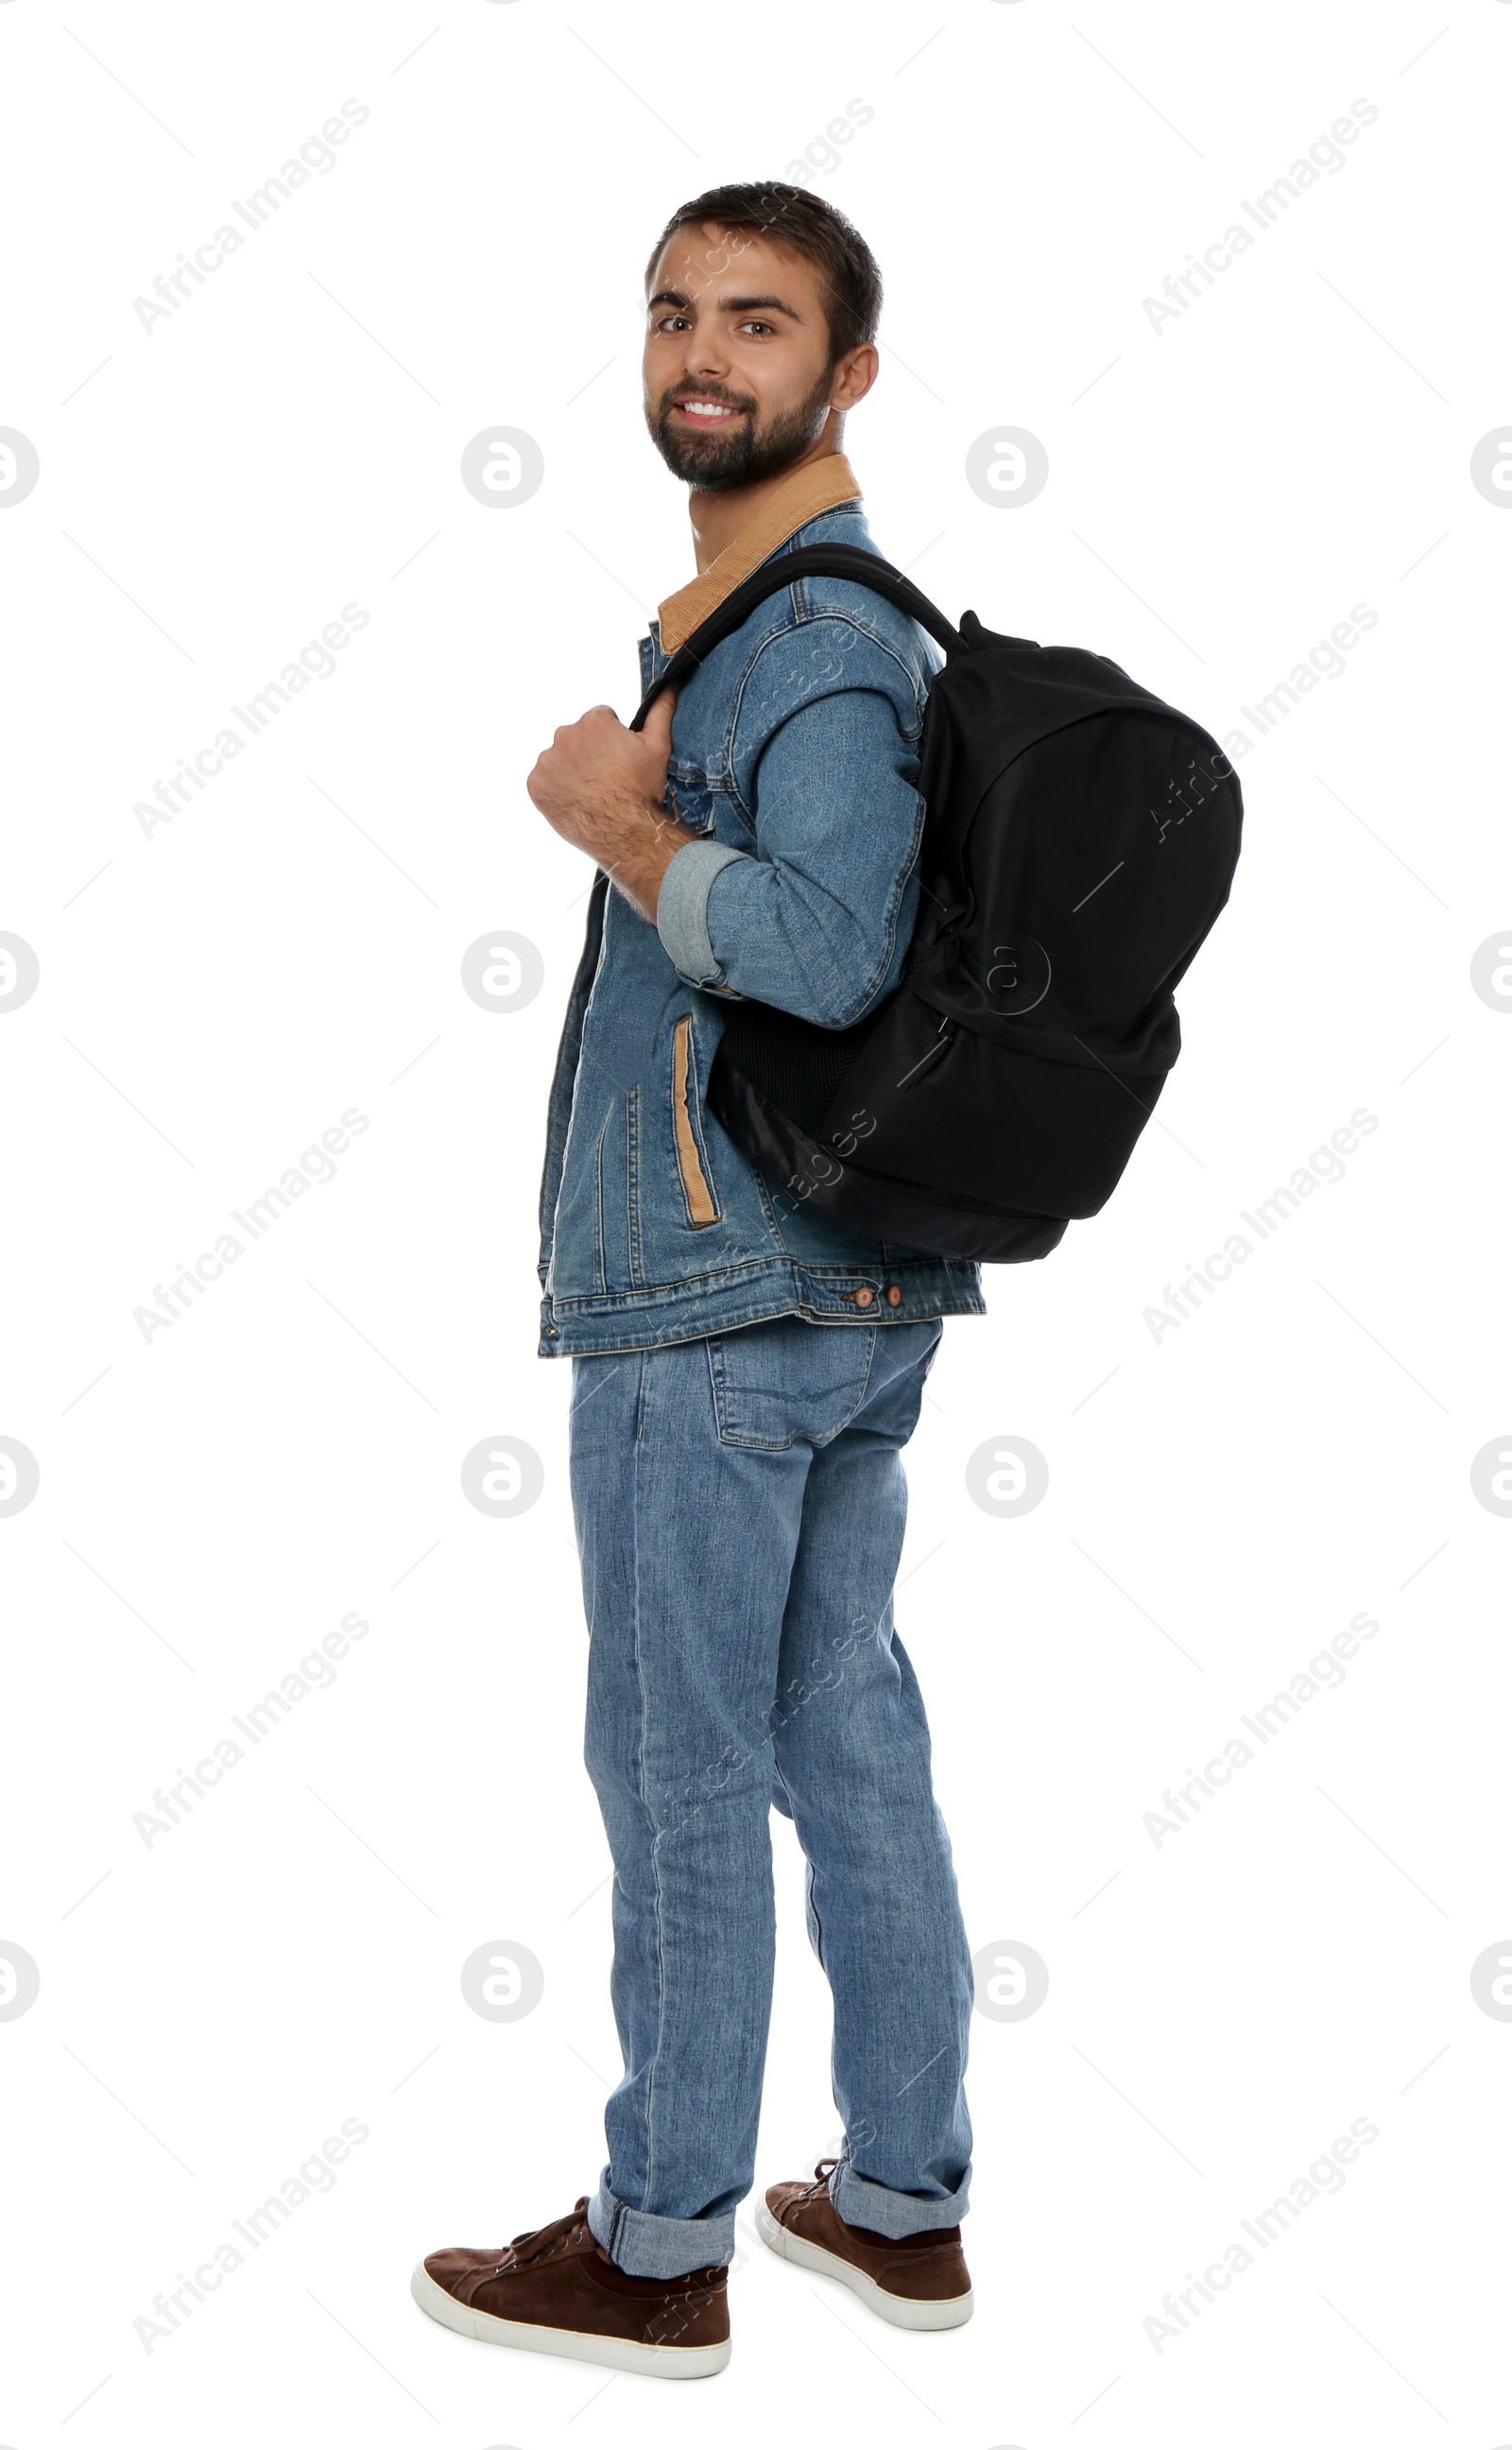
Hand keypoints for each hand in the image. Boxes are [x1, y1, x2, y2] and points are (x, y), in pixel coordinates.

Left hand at [526, 690, 682, 922]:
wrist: (624, 833)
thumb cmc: (641, 790)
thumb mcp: (658, 746)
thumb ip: (660, 710)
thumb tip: (670, 682)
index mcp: (593, 721)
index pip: (600, 721)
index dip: (613, 740)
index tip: (620, 760)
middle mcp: (564, 734)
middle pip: (577, 738)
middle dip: (590, 753)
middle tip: (607, 779)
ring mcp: (547, 761)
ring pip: (559, 759)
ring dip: (571, 770)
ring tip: (592, 792)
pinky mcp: (535, 785)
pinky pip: (544, 781)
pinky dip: (555, 789)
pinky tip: (575, 800)